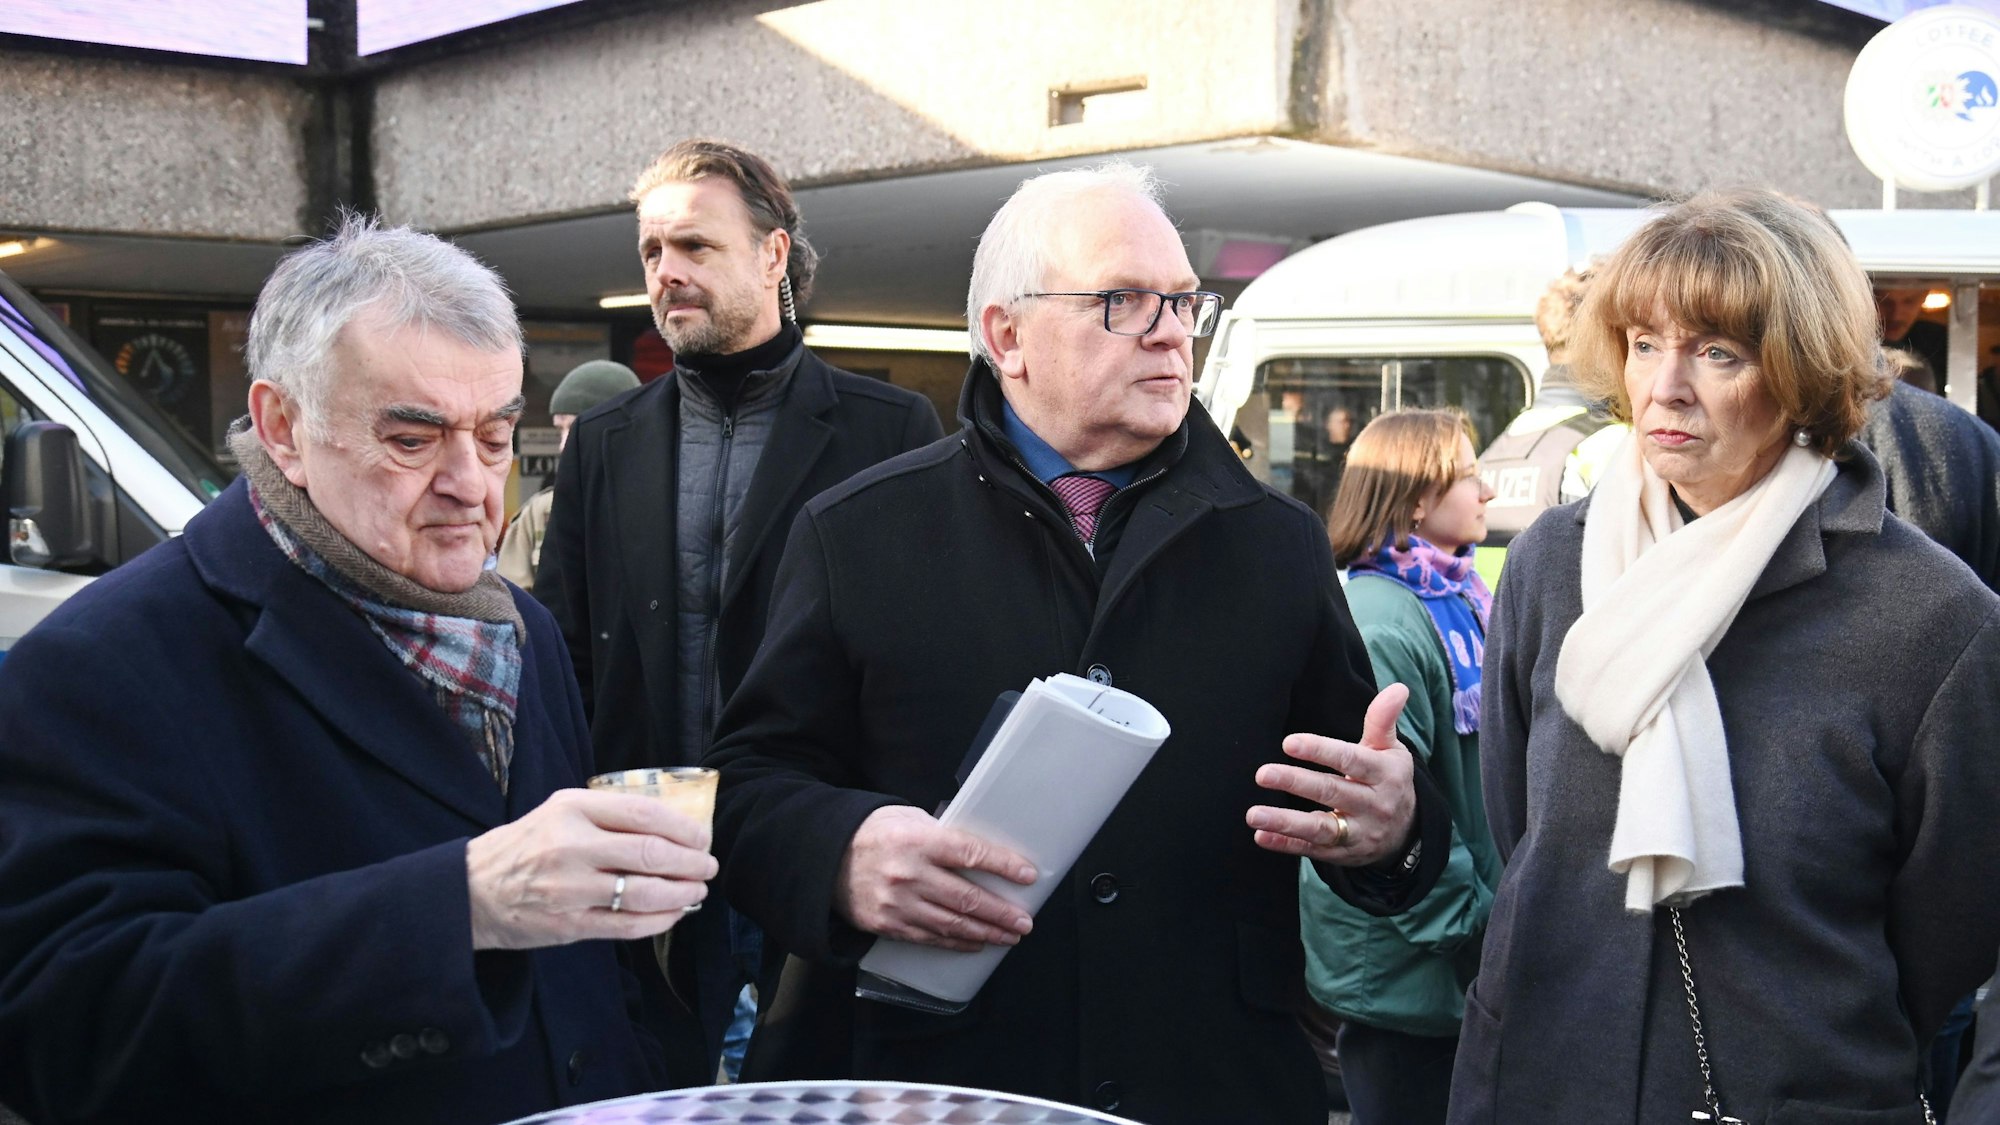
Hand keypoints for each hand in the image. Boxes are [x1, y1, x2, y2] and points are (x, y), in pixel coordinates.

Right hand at [467, 788, 716, 949]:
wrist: (471, 889)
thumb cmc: (526, 846)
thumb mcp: (559, 810)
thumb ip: (607, 813)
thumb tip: (672, 825)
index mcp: (573, 809)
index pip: (644, 813)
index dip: (683, 828)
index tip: (702, 837)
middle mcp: (572, 846)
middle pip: (651, 853)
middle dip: (692, 862)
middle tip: (707, 866)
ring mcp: (570, 889)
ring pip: (645, 893)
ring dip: (682, 893)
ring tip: (696, 891)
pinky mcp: (569, 925)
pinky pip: (627, 926)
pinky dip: (659, 921)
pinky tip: (673, 914)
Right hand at [835, 806, 1037, 952]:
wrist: (823, 858)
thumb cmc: (872, 832)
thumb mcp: (907, 817)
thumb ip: (942, 833)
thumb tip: (979, 850)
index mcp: (918, 840)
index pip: (971, 854)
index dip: (1004, 866)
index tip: (1028, 875)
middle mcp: (910, 874)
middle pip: (967, 898)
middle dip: (1002, 912)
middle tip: (1025, 921)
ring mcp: (899, 904)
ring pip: (953, 924)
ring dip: (987, 932)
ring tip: (1010, 936)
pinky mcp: (889, 925)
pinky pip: (931, 938)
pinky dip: (958, 943)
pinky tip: (977, 943)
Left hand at [1247, 683, 1416, 864]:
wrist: (1408, 833)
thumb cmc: (1388, 779)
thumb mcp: (1391, 750)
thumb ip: (1383, 720)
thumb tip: (1398, 688)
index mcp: (1384, 774)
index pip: (1351, 760)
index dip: (1321, 751)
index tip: (1289, 742)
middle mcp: (1374, 805)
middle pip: (1332, 792)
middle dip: (1296, 783)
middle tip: (1262, 774)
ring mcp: (1359, 833)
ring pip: (1321, 828)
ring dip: (1285, 822)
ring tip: (1253, 814)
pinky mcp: (1344, 854)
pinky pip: (1313, 850)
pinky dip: (1287, 845)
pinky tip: (1262, 837)